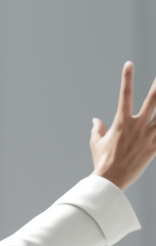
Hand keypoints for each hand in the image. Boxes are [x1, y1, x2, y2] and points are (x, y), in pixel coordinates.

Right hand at [90, 61, 155, 190]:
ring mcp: (147, 137)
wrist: (111, 181)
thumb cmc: (102, 162)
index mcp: (122, 122)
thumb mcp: (97, 144)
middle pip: (152, 100)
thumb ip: (97, 130)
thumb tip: (95, 120)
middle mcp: (137, 126)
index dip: (126, 78)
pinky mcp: (154, 148)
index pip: (124, 95)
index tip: (128, 63)